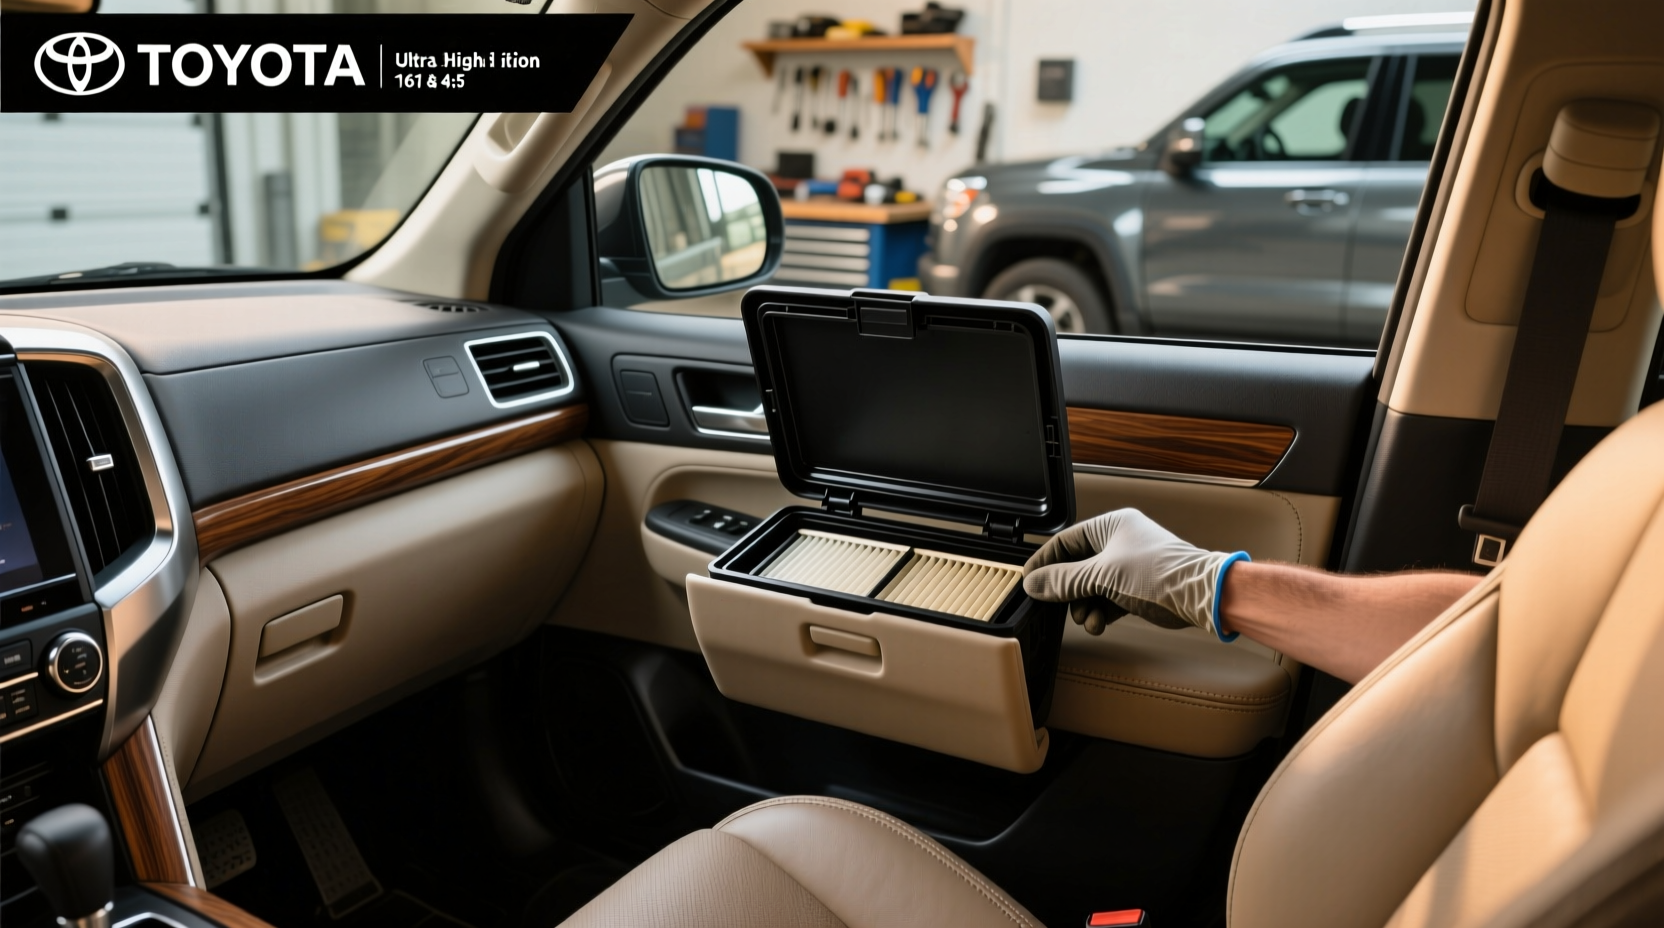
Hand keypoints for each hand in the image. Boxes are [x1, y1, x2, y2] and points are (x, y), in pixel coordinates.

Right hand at [1021, 509, 1245, 639]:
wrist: (1200, 596)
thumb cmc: (1160, 574)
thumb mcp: (1101, 575)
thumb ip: (1064, 580)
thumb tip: (1033, 583)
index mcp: (1111, 525)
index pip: (1065, 541)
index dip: (1045, 562)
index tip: (1029, 581)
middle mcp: (1120, 541)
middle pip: (1077, 566)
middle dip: (1068, 590)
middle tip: (1057, 604)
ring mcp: (1129, 565)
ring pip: (1092, 585)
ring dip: (1084, 605)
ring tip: (1086, 619)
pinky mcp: (1138, 587)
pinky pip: (1107, 598)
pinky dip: (1100, 611)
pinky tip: (1099, 623)